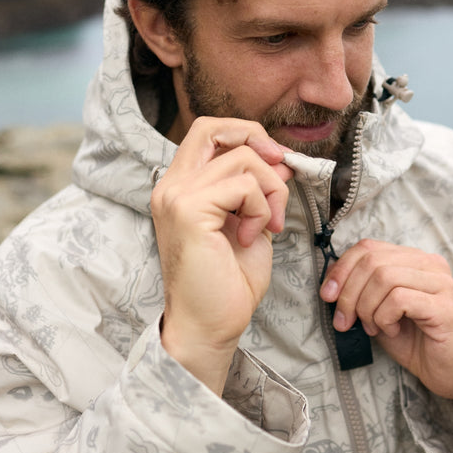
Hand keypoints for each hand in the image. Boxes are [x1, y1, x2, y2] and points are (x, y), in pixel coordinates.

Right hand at [151, 117, 292, 394]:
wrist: (210, 325)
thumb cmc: (227, 283)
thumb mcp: (250, 223)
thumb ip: (258, 189)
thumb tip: (279, 159)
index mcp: (180, 188)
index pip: (207, 133)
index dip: (246, 135)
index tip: (276, 162)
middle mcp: (171, 186)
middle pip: (212, 127)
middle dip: (257, 141)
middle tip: (281, 172)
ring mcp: (176, 196)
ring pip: (241, 158)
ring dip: (271, 191)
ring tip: (268, 226)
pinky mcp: (189, 210)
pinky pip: (243, 185)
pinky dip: (261, 208)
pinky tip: (253, 237)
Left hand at [320, 239, 452, 406]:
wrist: (446, 369)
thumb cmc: (412, 338)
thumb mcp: (377, 308)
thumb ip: (359, 289)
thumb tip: (330, 279)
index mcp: (412, 259)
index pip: (367, 247)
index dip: (341, 269)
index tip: (327, 296)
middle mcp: (429, 264)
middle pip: (372, 262)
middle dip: (349, 294)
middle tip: (345, 321)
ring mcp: (439, 283)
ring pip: (383, 277)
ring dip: (367, 308)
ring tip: (374, 327)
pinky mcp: (443, 306)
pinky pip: (399, 299)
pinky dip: (384, 318)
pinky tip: (390, 331)